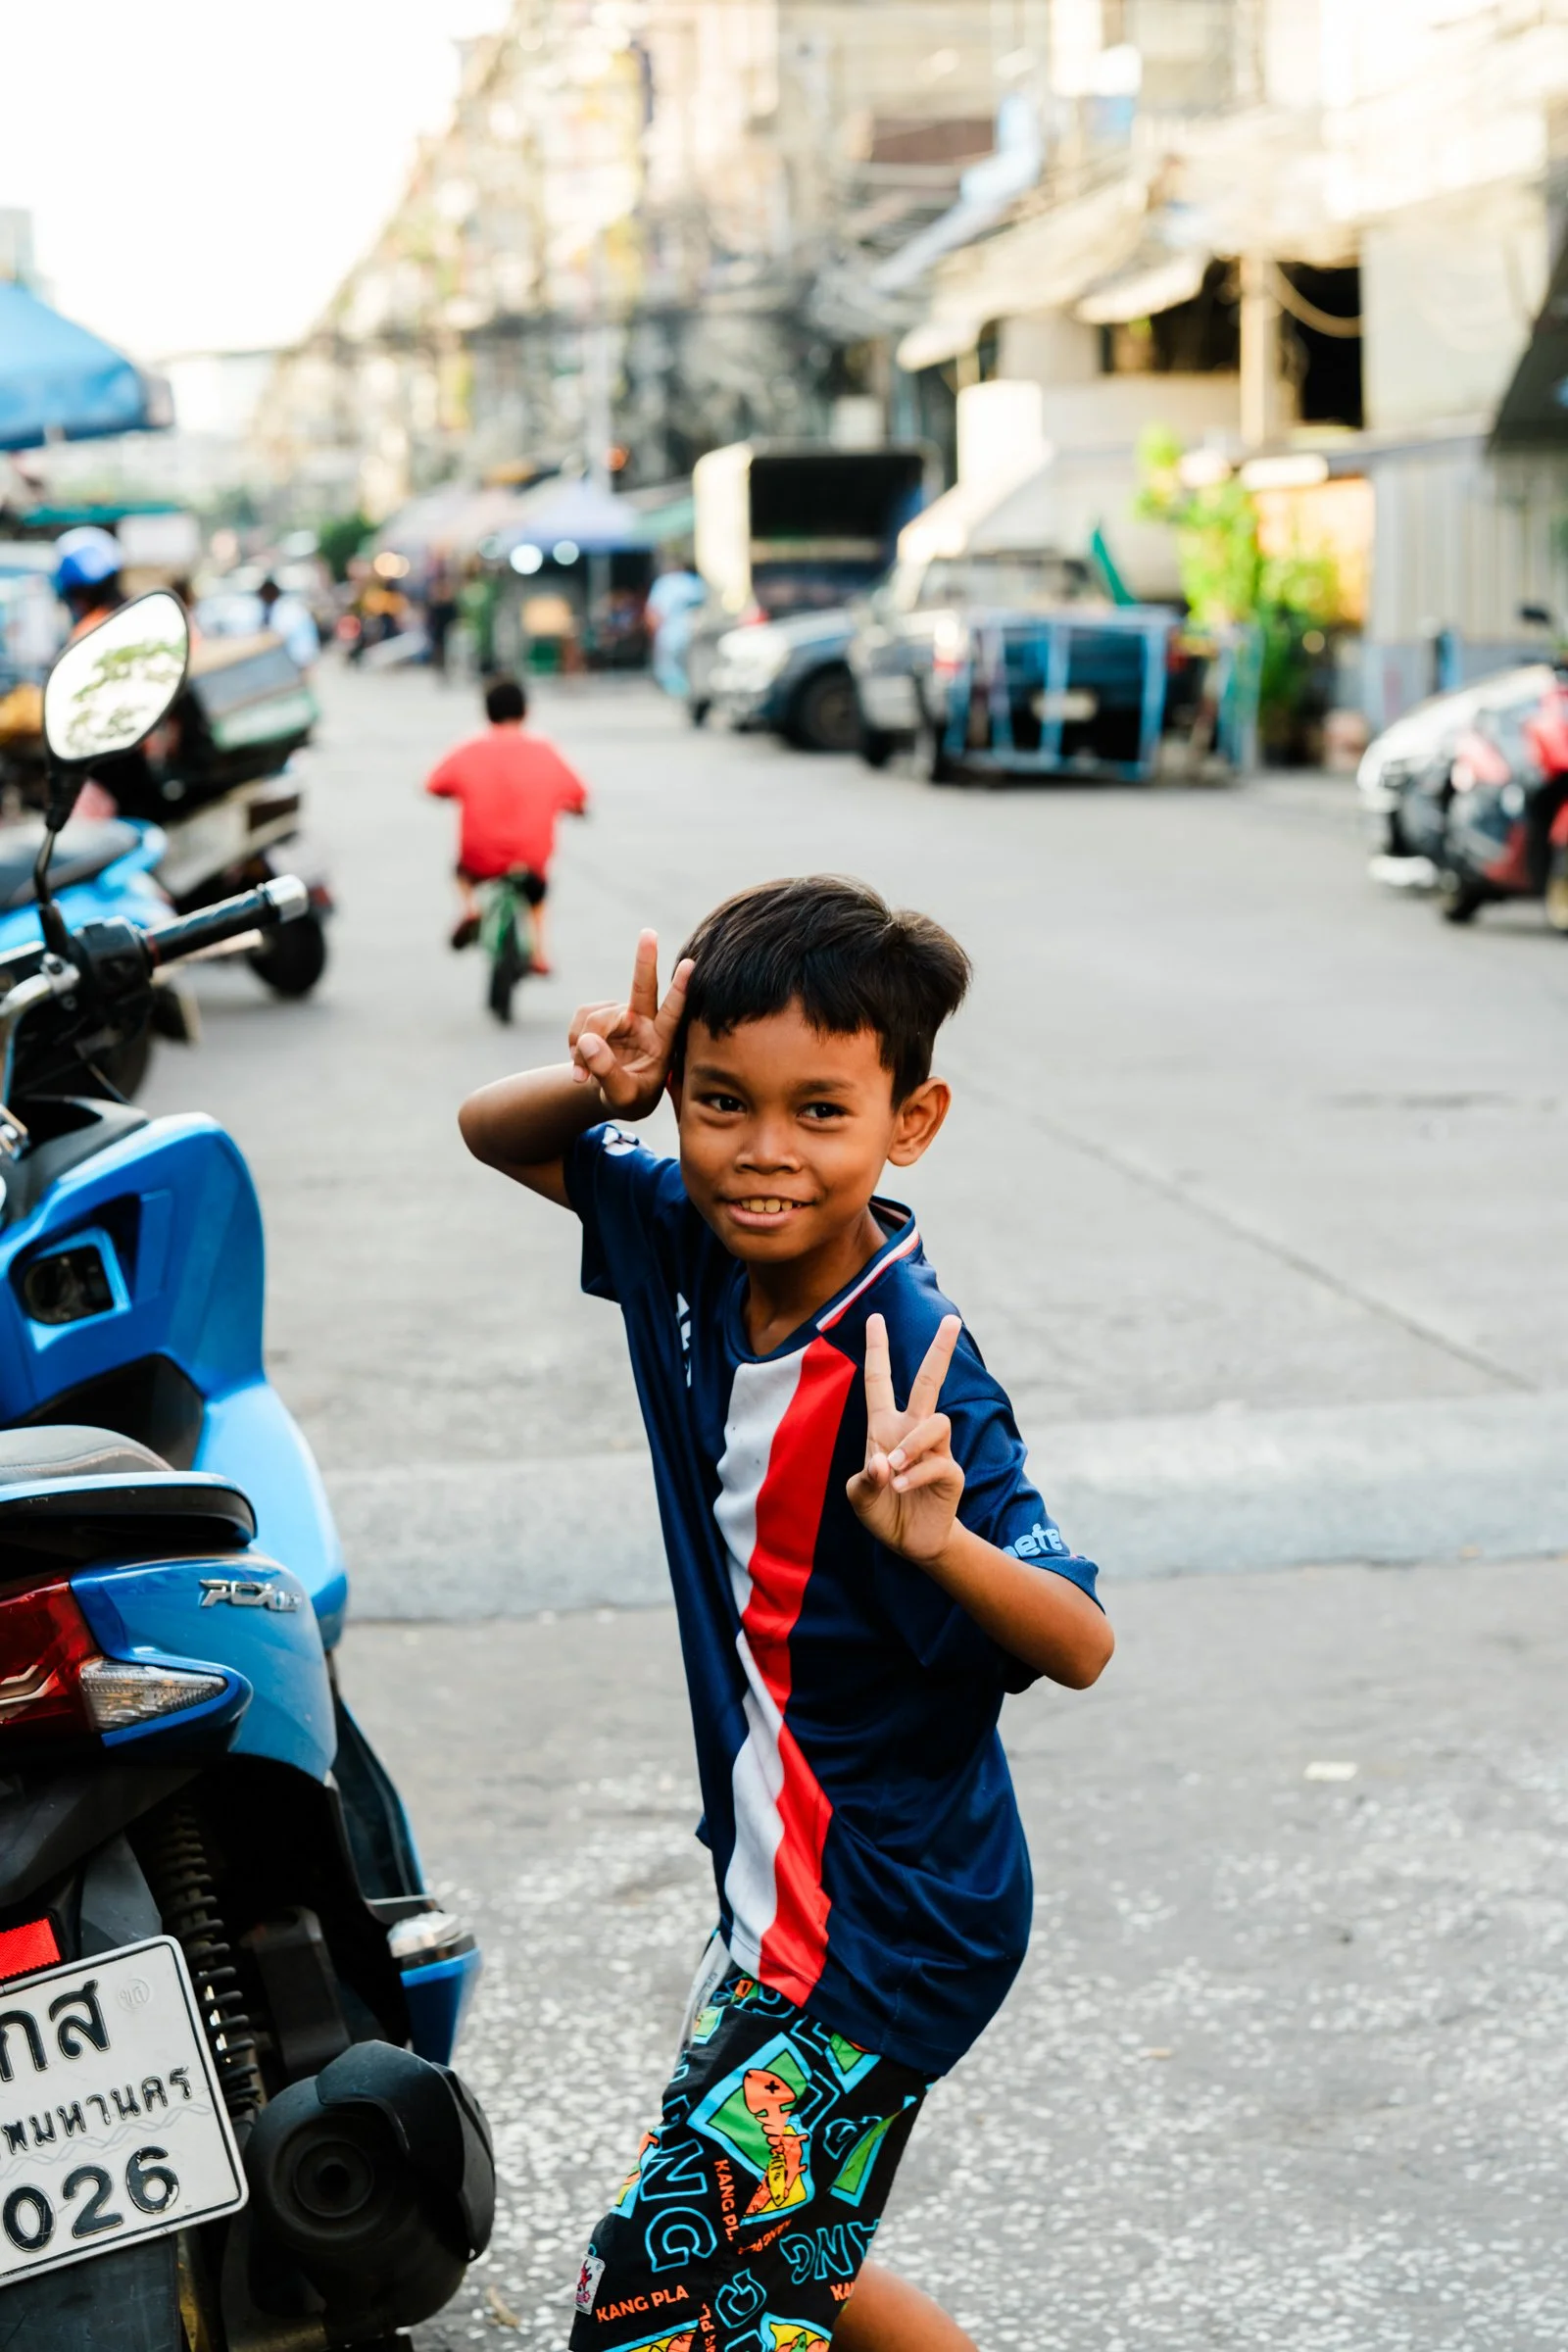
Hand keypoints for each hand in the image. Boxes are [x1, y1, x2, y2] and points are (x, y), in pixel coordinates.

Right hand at [568, 929, 692, 1119]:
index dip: (680, 990)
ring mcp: (621, 1016)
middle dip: (645, 960)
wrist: (612, 1094)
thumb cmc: (630, 1098)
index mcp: (663, 1042)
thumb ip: (607, 1073)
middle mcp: (645, 1022)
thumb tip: (588, 1041)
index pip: (673, 1014)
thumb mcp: (622, 1098)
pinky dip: (573, 1043)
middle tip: (649, 933)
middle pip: (643, 987)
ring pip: (595, 1018)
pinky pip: (579, 1021)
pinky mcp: (599, 1014)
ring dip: (582, 1046)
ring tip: (584, 1073)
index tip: (690, 965)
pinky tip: (580, 1062)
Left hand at [846, 1311, 963, 1563]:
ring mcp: (934, 1450)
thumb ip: (864, 1480)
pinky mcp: (950, 1472)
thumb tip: (884, 1462)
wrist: (909, 1542)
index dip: (877, 1350)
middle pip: (929, 1382)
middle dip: (940, 1350)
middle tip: (952, 1320)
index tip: (875, 1318)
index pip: (880, 1380)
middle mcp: (912, 1431)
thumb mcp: (859, 1496)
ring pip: (936, 1422)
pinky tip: (900, 1488)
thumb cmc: (882, 1511)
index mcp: (884, 1427)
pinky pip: (938, 1462)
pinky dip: (915, 1474)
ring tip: (893, 1469)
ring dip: (912, 1444)